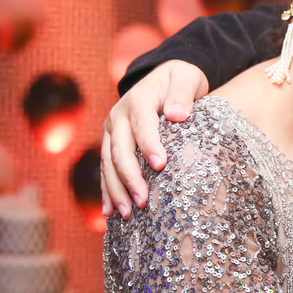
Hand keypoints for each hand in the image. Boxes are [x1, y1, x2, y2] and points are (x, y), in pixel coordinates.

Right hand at [101, 60, 208, 217]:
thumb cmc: (180, 80)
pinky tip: (109, 212)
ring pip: (108, 163)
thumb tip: (178, 114)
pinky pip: (106, 168)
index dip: (149, 145)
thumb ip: (182, 93)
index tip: (160, 165)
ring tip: (127, 214)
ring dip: (116, 190)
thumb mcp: (186, 78)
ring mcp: (112, 131)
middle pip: (120, 149)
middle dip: (130, 177)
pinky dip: (107, 190)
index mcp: (138, 99)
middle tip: (143, 202)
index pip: (142, 125)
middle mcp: (118, 116)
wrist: (164, 78)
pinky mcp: (111, 143)